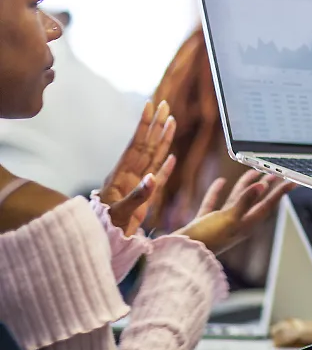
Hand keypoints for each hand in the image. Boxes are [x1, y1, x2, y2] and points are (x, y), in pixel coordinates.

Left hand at [102, 101, 176, 235]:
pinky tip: (172, 158)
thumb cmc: (107, 229)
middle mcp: (131, 177)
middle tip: (165, 105)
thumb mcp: (120, 213)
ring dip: (163, 140)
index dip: (144, 126)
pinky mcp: (145, 200)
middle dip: (156, 125)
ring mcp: (138, 187)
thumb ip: (138, 196)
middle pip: (147, 145)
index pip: (137, 144)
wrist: (102, 244)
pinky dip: (165, 168)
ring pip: (154, 158)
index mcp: (123, 176)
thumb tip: (153, 177)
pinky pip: (158, 179)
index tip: (151, 106)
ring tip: (171, 122)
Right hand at [175, 170, 294, 254]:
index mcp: (247, 224)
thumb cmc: (207, 240)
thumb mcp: (229, 219)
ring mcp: (222, 223)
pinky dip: (218, 192)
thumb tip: (261, 186)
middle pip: (255, 201)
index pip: (268, 204)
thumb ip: (244, 202)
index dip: (280, 193)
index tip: (292, 182)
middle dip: (265, 187)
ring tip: (253, 172)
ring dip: (244, 186)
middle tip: (275, 173)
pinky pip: (215, 203)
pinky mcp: (207, 222)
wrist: (181, 256)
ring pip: (236, 200)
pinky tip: (221, 182)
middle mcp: (237, 223)